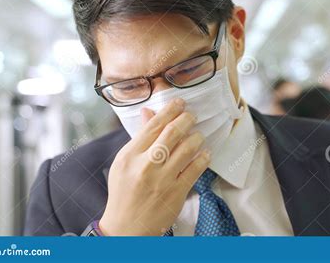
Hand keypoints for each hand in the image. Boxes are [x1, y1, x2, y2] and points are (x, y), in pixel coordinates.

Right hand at [99, 98, 209, 235]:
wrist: (126, 228)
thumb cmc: (124, 193)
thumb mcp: (124, 163)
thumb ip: (139, 138)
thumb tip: (150, 113)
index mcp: (129, 156)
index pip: (153, 126)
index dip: (169, 110)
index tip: (179, 102)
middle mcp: (145, 166)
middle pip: (172, 133)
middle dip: (186, 119)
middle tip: (192, 115)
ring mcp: (162, 180)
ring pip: (186, 149)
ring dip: (196, 137)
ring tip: (198, 135)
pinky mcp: (176, 193)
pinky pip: (195, 169)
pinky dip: (203, 158)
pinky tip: (205, 153)